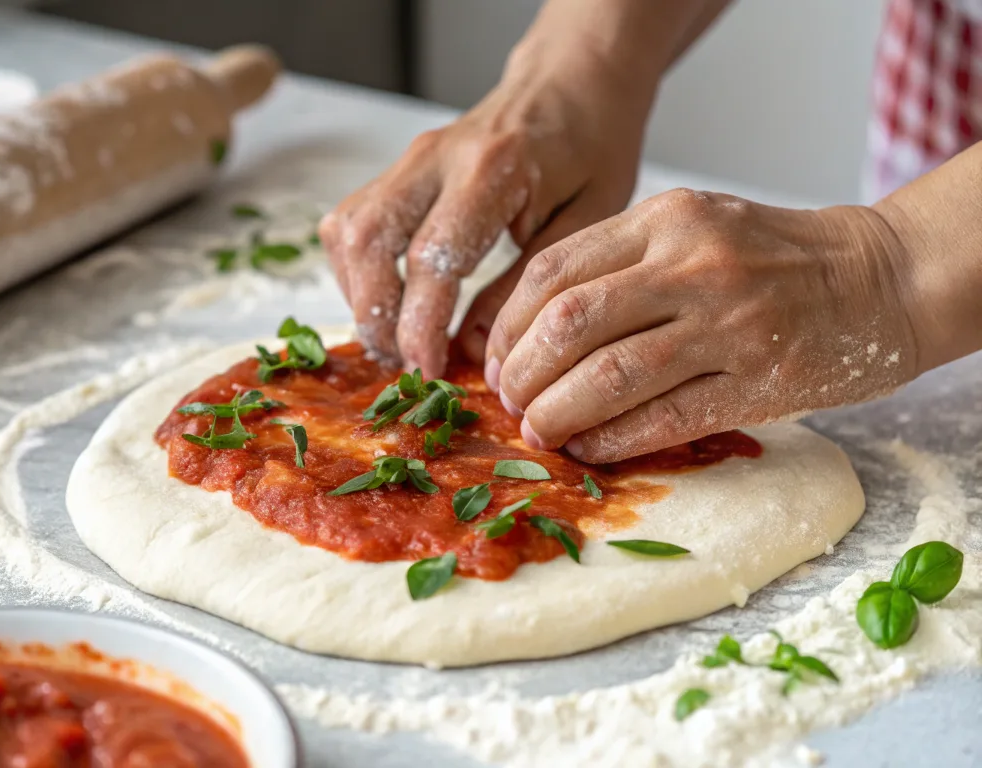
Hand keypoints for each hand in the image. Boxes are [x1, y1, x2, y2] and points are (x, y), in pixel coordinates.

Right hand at [318, 36, 652, 377]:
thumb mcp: (589, 219)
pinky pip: (351, 223)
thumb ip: (530, 283)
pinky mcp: (398, 168)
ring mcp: (410, 159)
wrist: (573, 84)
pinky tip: (388, 302)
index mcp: (493, 168)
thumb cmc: (593, 147)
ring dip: (359, 295)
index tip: (427, 369)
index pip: (432, 256)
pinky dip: (356, 272)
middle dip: (375, 315)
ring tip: (394, 342)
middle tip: (404, 363)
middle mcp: (437, 156)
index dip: (421, 324)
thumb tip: (476, 348)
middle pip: (369, 242)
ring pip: (348, 232)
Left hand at [486, 189, 918, 461]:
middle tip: (511, 403)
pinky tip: (590, 450)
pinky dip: (613, 440)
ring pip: (609, 375)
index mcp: (666, 220)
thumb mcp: (692, 229)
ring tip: (540, 431)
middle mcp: (693, 264)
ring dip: (558, 413)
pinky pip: (663, 418)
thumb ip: (619, 265)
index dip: (508, 326)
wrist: (880, 277)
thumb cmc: (772, 258)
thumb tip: (532, 333)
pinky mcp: (759, 380)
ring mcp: (729, 323)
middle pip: (568, 323)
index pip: (552, 272)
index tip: (497, 362)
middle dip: (522, 373)